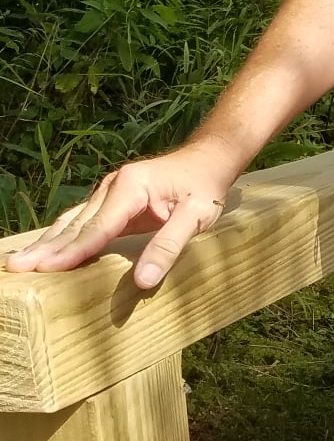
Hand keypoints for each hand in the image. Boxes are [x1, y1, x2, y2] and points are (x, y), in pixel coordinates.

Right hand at [5, 139, 239, 290]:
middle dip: (47, 249)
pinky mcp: (110, 201)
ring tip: (18, 263)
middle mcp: (113, 186)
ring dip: (47, 244)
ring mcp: (108, 192)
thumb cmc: (204, 187)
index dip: (73, 251)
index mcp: (131, 187)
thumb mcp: (197, 216)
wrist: (208, 159)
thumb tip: (143, 281)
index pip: (98, 227)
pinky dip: (61, 237)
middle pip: (76, 224)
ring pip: (73, 222)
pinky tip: (44, 251)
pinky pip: (81, 222)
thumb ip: (170, 246)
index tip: (46, 269)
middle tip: (16, 269)